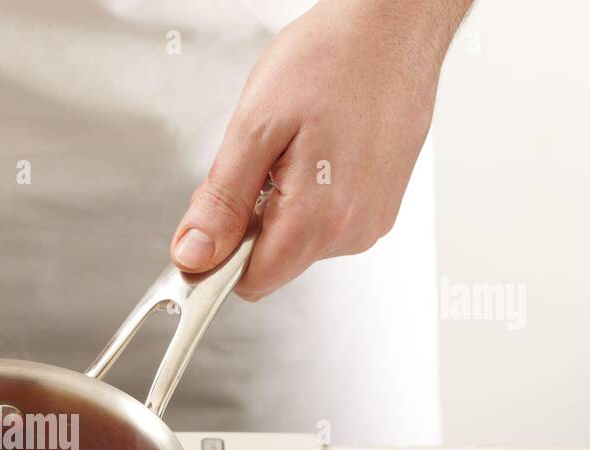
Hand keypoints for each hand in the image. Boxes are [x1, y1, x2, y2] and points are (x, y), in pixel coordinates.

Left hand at [170, 0, 468, 299]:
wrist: (394, 26)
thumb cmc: (332, 58)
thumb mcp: (254, 127)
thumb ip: (221, 203)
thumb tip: (194, 255)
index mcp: (318, 218)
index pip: (250, 282)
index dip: (219, 256)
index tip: (211, 218)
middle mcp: (352, 230)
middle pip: (273, 264)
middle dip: (251, 224)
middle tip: (259, 162)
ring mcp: (371, 220)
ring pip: (297, 244)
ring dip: (280, 206)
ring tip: (297, 147)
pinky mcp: (380, 206)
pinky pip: (325, 223)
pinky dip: (308, 196)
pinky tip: (318, 150)